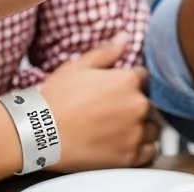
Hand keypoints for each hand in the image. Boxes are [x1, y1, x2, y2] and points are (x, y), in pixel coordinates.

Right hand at [38, 33, 159, 171]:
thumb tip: (125, 36)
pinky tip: (125, 145)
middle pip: (149, 103)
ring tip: (119, 130)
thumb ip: (106, 51)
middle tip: (113, 111)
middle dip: (135, 105)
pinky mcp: (130, 157)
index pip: (144, 77)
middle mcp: (138, 105)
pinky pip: (149, 152)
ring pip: (152, 129)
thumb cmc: (56, 99)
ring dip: (142, 128)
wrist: (40, 134)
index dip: (130, 82)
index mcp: (128, 80)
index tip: (117, 90)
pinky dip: (142, 149)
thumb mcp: (77, 67)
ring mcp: (135, 133)